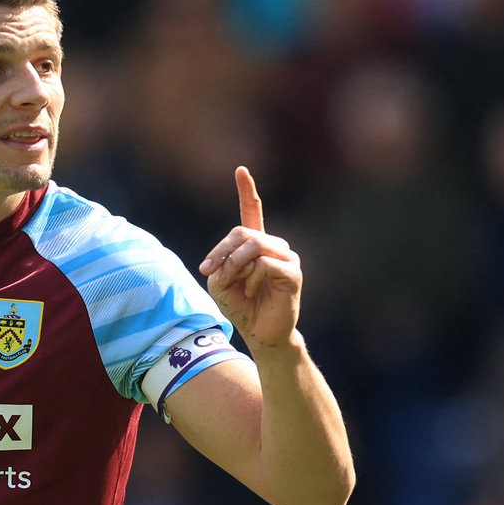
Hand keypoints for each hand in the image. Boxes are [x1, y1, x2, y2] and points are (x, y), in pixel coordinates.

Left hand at [198, 168, 302, 354]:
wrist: (260, 334)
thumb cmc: (240, 307)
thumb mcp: (220, 280)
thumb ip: (223, 261)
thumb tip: (242, 253)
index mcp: (256, 245)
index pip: (252, 212)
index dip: (247, 190)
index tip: (241, 169)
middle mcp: (274, 246)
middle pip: (242, 232)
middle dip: (221, 252)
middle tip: (210, 272)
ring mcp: (287, 257)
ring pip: (253, 245)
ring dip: (235, 266)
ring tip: (237, 285)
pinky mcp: (293, 272)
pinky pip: (264, 263)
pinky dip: (251, 278)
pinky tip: (253, 291)